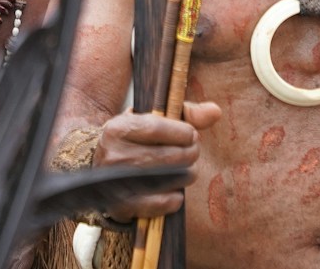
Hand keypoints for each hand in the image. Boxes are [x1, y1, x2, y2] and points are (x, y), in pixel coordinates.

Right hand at [90, 102, 220, 220]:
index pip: (159, 128)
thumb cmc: (138, 140)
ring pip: (169, 180)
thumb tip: (215, 111)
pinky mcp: (122, 206)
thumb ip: (186, 113)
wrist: (103, 168)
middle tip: (192, 153)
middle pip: (168, 157)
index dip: (184, 133)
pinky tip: (175, 190)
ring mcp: (116, 183)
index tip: (191, 135)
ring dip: (186, 175)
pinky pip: (162, 204)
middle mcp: (113, 155)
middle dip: (190, 154)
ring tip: (185, 170)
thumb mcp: (155, 120)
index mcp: (118, 128)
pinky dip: (176, 198)